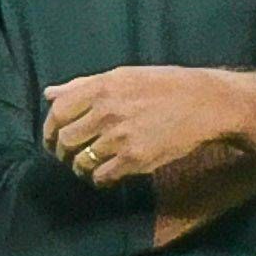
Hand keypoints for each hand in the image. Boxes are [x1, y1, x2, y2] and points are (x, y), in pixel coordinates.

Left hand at [41, 64, 255, 185]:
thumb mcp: (123, 75)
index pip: (58, 112)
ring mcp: (120, 137)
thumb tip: (50, 94)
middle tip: (69, 157)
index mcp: (102, 87)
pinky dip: (99, 180)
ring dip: (80, 168)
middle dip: (62, 152)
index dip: (49, 129)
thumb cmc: (165, 85)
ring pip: (81, 161)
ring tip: (87, 167)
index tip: (52, 139)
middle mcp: (106, 111)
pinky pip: (102, 177)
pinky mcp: (135, 159)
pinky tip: (106, 176)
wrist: (205, 104)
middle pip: (66, 139)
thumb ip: (83, 85)